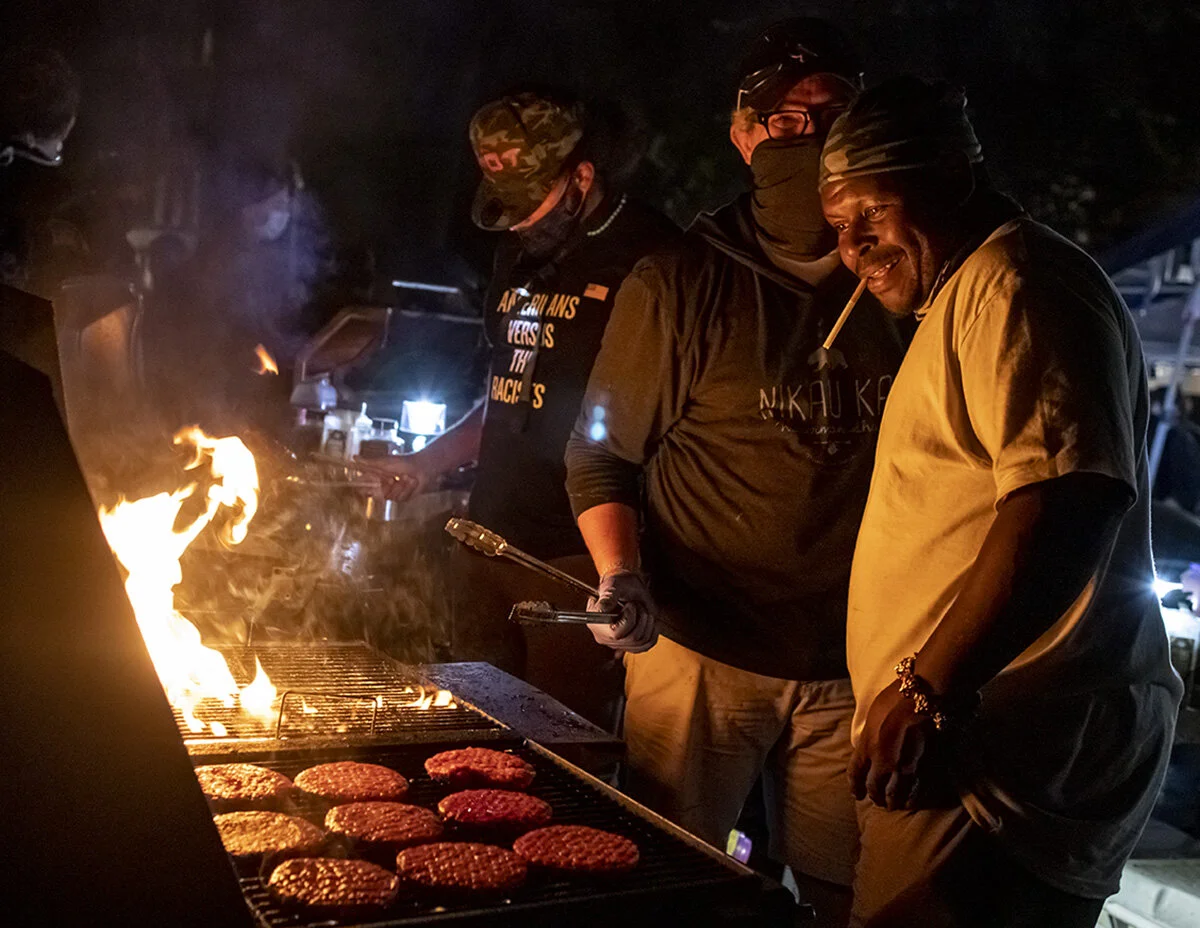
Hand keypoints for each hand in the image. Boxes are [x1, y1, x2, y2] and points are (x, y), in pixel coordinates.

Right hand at [354, 454, 434, 502]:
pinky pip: (401, 498)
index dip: (364, 490)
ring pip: (390, 497)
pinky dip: (407, 488)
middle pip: (377, 495)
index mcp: (377, 478)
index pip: (364, 488)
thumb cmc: (402, 462)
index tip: (365, 488)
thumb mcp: (383, 462)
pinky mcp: (404, 497)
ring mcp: (393, 493)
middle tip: (392, 478)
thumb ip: (368, 462)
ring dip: (400, 486)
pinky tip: (412, 481)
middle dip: (386, 487)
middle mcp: (384, 487)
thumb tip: (353, 457)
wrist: (422, 466)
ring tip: (406, 477)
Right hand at [586, 568, 657, 652]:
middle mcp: (604, 636)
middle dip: (640, 618)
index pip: (615, 634)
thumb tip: (600, 609)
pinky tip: (649, 621)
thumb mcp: (613, 586)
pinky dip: (652, 633)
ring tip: (641, 609)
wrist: (629, 588)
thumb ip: (608, 597)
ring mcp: (617, 643)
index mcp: (595, 622)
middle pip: (632, 638)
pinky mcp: (629, 645)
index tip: (630, 605)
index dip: (628, 620)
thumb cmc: (620, 584)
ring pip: (641, 642)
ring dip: (647, 622)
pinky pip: (646, 646)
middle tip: (636, 604)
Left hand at [850, 679, 936, 810]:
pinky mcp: (923, 767)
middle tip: (877, 801)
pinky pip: (916, 790)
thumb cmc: (895, 699)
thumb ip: (869, 735)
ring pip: (895, 793)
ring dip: (893, 801)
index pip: (855, 774)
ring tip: (893, 805)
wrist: (922, 698)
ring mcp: (903, 766)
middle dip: (875, 796)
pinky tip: (910, 802)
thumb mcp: (872, 716)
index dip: (855, 786)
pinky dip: (911, 798)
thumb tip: (867, 745)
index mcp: (866, 746)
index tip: (857, 794)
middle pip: (875, 787)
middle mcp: (882, 761)